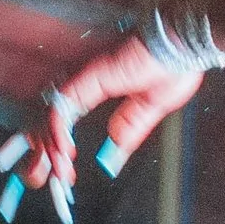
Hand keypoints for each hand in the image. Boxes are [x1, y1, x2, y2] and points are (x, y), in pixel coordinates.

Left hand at [0, 27, 199, 221]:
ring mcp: (83, 79)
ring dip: (49, 148)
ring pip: (50, 117)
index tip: (62, 169)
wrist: (183, 45)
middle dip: (41, 152)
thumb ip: (130, 127)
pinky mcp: (86, 78)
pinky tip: (65, 152)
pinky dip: (58, 133)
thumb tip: (114, 147)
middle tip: (44, 178)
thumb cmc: (174, 66)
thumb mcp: (151, 108)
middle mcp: (84, 82)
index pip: (65, 118)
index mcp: (99, 87)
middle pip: (48, 119)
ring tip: (57, 172)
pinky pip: (61, 109)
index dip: (57, 144)